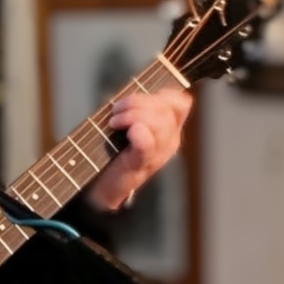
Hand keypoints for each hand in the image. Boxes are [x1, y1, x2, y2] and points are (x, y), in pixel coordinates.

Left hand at [85, 88, 192, 211]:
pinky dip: (139, 133)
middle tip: (115, 112)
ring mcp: (157, 154)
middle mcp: (168, 141)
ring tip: (113, 123)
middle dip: (136, 102)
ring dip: (131, 115)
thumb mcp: (128, 125)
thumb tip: (132, 94)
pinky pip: (147, 143)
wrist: (103, 189)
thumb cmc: (114, 153)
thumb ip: (136, 109)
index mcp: (169, 130)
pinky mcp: (140, 165)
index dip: (161, 94)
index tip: (137, 99)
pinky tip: (128, 133)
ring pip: (158, 122)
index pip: (179, 103)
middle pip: (165, 108)